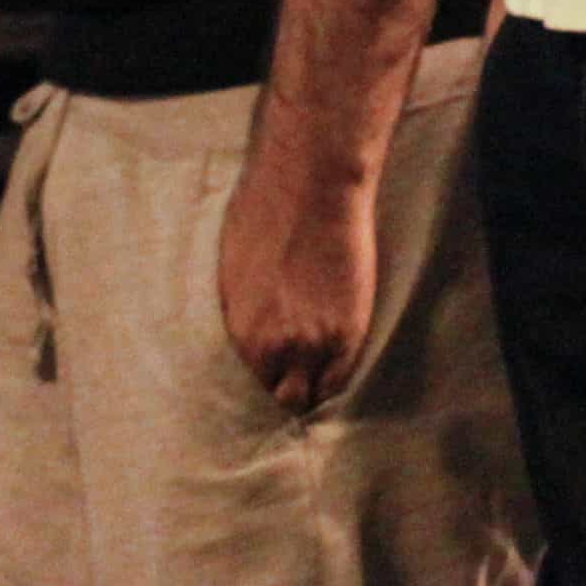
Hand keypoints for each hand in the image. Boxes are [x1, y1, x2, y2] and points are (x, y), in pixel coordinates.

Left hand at [217, 134, 377, 415]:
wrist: (312, 186)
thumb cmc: (263, 215)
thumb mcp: (233, 275)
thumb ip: (245, 317)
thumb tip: (251, 338)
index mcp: (243, 335)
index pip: (254, 387)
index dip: (266, 381)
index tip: (275, 374)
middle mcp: (279, 349)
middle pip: (286, 399)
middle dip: (290, 391)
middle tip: (296, 378)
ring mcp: (319, 342)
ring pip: (318, 395)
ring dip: (317, 386)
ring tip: (319, 373)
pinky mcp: (352, 328)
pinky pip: (344, 376)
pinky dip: (339, 375)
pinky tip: (338, 362)